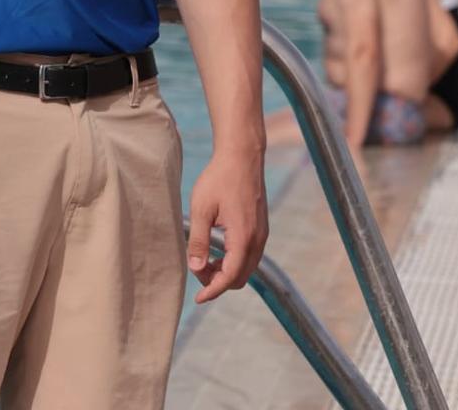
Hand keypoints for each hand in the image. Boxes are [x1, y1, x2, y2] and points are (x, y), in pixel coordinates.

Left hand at [186, 148, 268, 303]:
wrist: (242, 158)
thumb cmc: (219, 180)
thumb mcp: (201, 209)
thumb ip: (198, 240)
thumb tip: (195, 267)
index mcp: (243, 238)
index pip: (230, 277)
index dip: (213, 290)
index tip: (198, 299)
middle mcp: (257, 240)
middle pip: (240, 277)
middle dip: (217, 282)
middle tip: (195, 270)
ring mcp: (262, 235)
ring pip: (246, 268)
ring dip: (226, 272)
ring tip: (202, 261)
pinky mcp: (261, 229)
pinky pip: (249, 256)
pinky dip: (233, 261)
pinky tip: (216, 251)